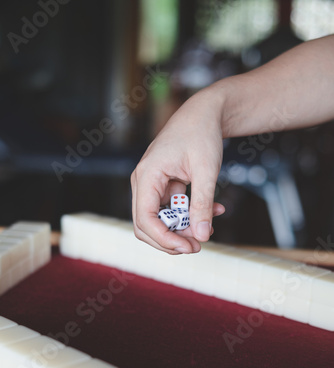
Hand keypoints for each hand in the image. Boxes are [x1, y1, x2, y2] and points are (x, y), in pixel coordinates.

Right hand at [131, 87, 224, 253]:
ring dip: (182, 229)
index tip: (189, 247)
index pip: (144, 219)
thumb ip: (203, 204)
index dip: (164, 239)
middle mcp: (144, 182)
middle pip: (146, 225)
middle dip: (170, 239)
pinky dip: (190, 215)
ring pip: (160, 220)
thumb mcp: (206, 170)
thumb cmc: (201, 133)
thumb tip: (201, 235)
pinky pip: (172, 210)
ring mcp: (152, 185)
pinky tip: (214, 210)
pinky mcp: (164, 186)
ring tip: (208, 227)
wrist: (205, 113)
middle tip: (196, 246)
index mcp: (146, 176)